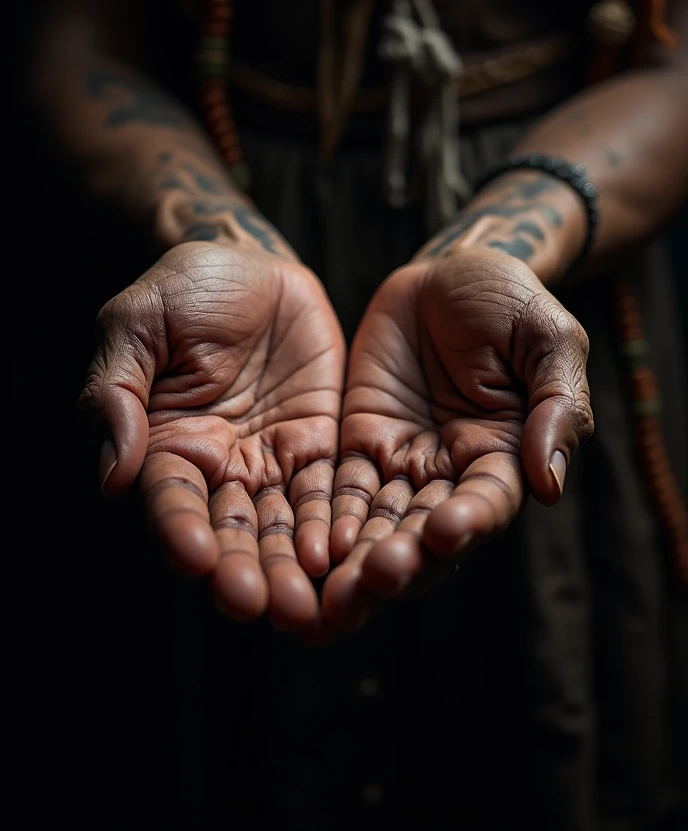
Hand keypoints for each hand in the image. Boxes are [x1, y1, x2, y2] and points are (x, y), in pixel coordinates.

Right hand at [80, 241, 344, 629]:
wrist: (252, 262)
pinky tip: (348, 556)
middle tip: (267, 608)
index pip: (172, 501)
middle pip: (231, 531)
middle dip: (247, 571)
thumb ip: (117, 393)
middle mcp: (219, 467)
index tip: (196, 560)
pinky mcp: (318, 445)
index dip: (181, 531)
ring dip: (294, 567)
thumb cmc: (184, 288)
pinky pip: (330, 491)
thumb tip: (114, 474)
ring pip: (283, 526)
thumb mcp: (137, 323)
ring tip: (310, 605)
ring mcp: (271, 460)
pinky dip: (336, 525)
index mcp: (166, 445)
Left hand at [322, 249, 592, 630]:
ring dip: (354, 563)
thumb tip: (549, 483)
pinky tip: (305, 552)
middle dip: (400, 562)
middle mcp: (451, 473)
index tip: (442, 533)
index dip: (468, 521)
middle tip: (368, 585)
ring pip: (377, 524)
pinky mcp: (358, 444)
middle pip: (424, 531)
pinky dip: (324, 522)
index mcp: (504, 455)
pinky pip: (338, 489)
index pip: (487, 502)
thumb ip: (557, 405)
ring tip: (331, 598)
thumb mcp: (547, 338)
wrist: (446, 272)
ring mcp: (402, 462)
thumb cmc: (507, 300)